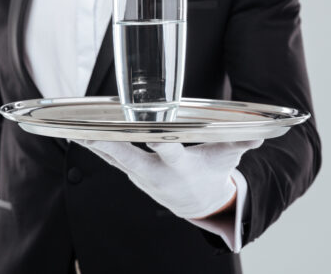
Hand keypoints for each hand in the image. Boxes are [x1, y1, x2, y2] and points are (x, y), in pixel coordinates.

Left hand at [75, 139, 262, 219]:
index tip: (151, 132)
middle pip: (129, 157)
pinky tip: (76, 134)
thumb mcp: (226, 158)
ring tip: (71, 129)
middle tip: (88, 132)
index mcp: (179, 167)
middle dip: (108, 146)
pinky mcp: (130, 172)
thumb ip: (239, 143)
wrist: (195, 202)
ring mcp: (139, 174)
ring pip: (113, 157)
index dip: (162, 144)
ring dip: (92, 145)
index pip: (170, 153)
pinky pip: (109, 158)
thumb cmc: (211, 173)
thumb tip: (259, 134)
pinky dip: (93, 147)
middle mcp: (155, 173)